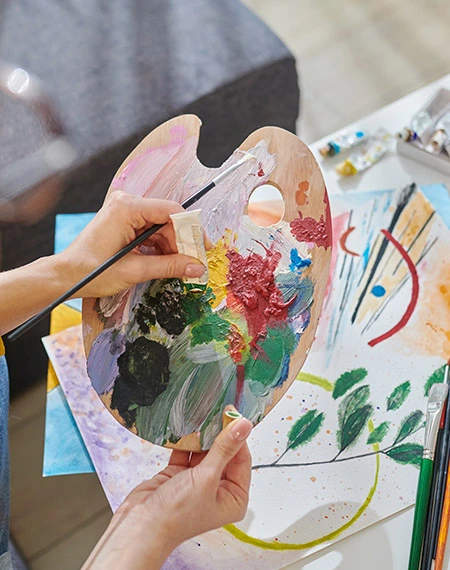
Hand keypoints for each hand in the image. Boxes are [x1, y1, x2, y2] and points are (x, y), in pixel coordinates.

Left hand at [57, 191, 206, 297]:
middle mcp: (126, 204)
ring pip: (161, 226)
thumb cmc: (91, 271)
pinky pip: (151, 231)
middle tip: (194, 263)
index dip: (191, 230)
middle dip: (182, 242)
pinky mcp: (124, 221)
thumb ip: (169, 266)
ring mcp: (124, 212)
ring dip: (172, 247)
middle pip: (167, 219)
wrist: (66, 275)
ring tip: (180, 267)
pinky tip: (167, 263)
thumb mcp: (134, 271)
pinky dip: (160, 247)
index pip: (171, 211)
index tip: (203, 248)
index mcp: (126, 208)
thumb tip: (197, 267)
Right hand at [82, 418, 252, 569]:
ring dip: (203, 435)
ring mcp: (198, 482)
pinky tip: (188, 425)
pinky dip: (187, 440)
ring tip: (204, 412)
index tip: (233, 414)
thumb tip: (243, 426)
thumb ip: (225, 448)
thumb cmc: (177, 514)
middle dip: (220, 433)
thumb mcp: (206, 477)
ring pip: (206, 451)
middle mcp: (218, 490)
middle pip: (225, 453)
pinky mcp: (179, 475)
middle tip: (218, 408)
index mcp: (233, 498)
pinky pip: (187, 452)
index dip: (239, 437)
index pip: (242, 460)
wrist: (140, 525)